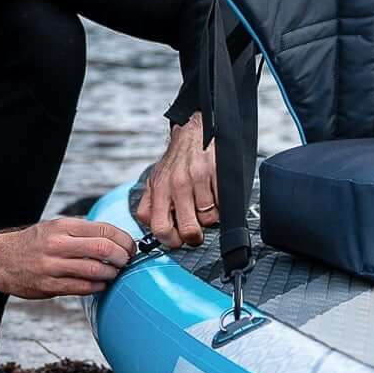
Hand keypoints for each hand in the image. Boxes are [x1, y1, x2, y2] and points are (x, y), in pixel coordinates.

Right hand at [0, 216, 135, 298]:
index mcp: (63, 226)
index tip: (130, 247)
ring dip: (111, 274)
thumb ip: (83, 233)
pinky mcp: (48, 286)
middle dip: (122, 257)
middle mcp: (58, 244)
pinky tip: (100, 284)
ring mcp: (52, 266)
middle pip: (103, 249)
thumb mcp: (56, 228)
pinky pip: (82, 288)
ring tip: (113, 273)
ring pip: (95, 270)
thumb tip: (117, 241)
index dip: (124, 240)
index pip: (104, 229)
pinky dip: (97, 287)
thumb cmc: (34, 243)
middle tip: (126, 262)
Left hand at [134, 113, 217, 248]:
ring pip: (209, 218)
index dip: (171, 241)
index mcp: (159, 188)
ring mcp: (197, 178)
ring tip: (205, 204)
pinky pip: (223, 204)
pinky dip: (221, 204)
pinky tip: (214, 193)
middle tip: (197, 232)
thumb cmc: (177, 160)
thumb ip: (150, 206)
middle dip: (195, 236)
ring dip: (210, 217)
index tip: (178, 240)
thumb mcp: (155, 180)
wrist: (194, 131)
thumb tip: (153, 233)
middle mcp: (176, 184)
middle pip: (188, 230)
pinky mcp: (216, 173)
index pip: (160, 229)